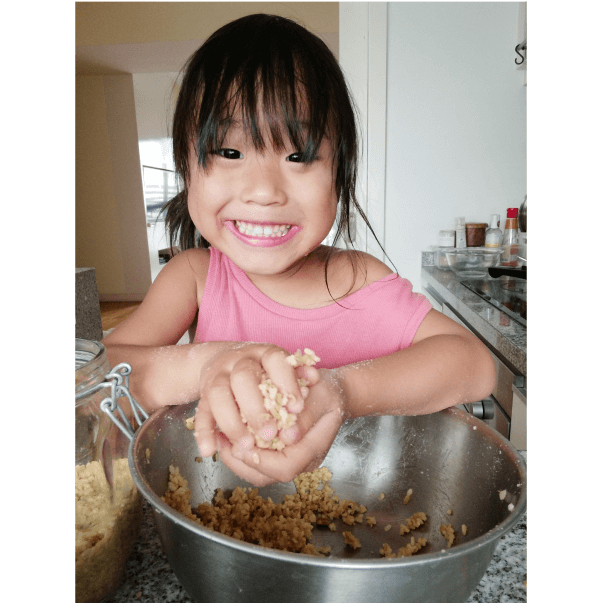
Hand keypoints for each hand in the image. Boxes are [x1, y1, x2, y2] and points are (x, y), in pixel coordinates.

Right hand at [193, 343, 313, 461]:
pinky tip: (209, 450)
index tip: (296, 408)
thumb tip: (313, 379)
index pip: (276, 361)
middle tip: (270, 434)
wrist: (228, 361)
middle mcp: (239, 361)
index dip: (286, 383)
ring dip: (232, 423)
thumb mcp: (287, 370)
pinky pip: (200, 413)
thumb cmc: (268, 372)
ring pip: (218, 395)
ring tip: (247, 446)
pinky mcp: (204, 395)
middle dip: (256, 408)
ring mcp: (218, 376)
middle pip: (243, 378)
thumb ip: (300, 376)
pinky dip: (204, 432)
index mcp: (265, 354)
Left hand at [216, 369, 347, 485]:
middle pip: (267, 476)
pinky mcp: (280, 453)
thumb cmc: (327, 391)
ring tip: (220, 439)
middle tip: (223, 442)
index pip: (285, 467)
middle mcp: (302, 461)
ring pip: (258, 474)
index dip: (260, 459)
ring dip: (237, 459)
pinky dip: (240, 452)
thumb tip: (288, 437)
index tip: (241, 444)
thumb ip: (306, 416)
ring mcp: (291, 459)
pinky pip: (257, 463)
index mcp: (314, 448)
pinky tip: (228, 437)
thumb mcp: (321, 396)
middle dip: (241, 461)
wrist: (334, 393)